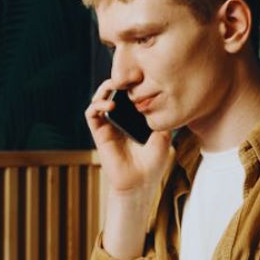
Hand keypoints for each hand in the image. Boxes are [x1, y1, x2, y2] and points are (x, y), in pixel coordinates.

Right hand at [84, 79, 172, 195]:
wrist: (140, 182)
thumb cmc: (153, 163)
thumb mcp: (164, 136)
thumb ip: (163, 117)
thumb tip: (168, 98)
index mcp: (133, 118)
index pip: (128, 94)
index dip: (131, 83)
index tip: (141, 76)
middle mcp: (119, 119)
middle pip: (112, 92)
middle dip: (118, 81)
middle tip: (127, 76)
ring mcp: (108, 125)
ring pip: (99, 98)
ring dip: (105, 88)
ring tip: (116, 86)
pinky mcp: (98, 133)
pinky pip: (91, 114)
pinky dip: (97, 104)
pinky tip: (110, 105)